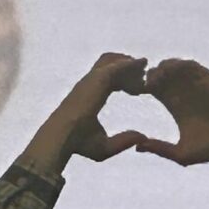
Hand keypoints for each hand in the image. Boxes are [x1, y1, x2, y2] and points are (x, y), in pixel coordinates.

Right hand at [18, 53, 151, 172]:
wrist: (64, 138)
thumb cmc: (79, 143)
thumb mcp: (106, 146)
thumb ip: (124, 141)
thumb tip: (142, 137)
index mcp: (90, 97)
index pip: (109, 83)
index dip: (125, 84)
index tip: (139, 91)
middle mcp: (90, 85)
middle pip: (110, 67)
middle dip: (128, 68)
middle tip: (145, 74)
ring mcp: (92, 80)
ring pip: (113, 62)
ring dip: (129, 63)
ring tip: (144, 65)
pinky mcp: (97, 78)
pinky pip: (116, 66)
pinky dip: (129, 65)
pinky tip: (141, 66)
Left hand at [133, 59, 208, 186]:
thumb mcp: (179, 154)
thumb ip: (159, 148)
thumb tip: (137, 147)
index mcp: (176, 106)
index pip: (156, 88)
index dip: (143, 85)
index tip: (135, 91)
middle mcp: (186, 93)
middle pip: (163, 74)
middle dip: (151, 74)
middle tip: (142, 81)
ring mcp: (198, 85)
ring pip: (176, 67)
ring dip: (163, 68)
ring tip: (154, 76)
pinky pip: (192, 66)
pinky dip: (179, 65)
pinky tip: (169, 72)